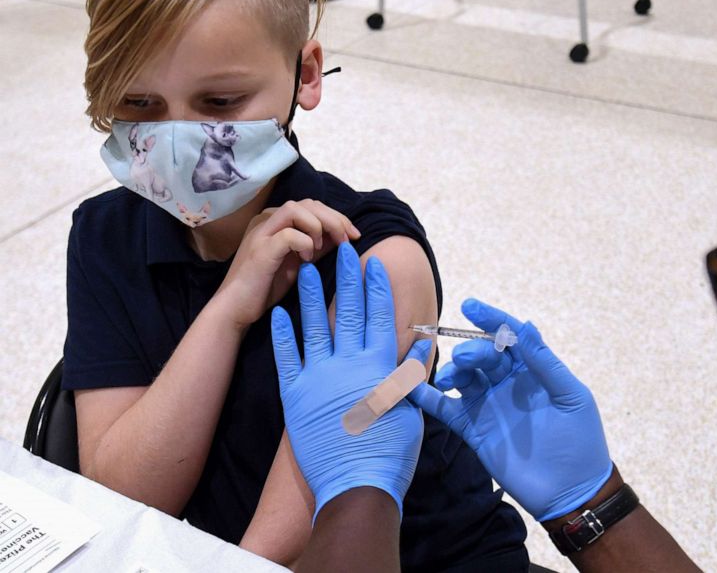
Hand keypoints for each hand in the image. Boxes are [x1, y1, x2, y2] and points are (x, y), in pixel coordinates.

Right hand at [218, 199, 359, 328]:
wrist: (236, 309)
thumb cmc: (267, 287)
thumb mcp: (299, 261)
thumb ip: (317, 245)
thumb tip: (343, 235)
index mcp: (275, 221)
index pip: (312, 206)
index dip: (337, 217)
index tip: (354, 235)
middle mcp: (266, 220)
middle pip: (308, 203)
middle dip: (334, 219)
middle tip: (348, 239)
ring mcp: (260, 233)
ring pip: (296, 209)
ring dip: (319, 226)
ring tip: (324, 247)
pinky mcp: (260, 249)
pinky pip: (289, 234)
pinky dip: (305, 244)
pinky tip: (307, 260)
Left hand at [271, 243, 424, 517]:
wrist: (357, 485)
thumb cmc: (390, 453)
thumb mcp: (410, 411)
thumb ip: (409, 375)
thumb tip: (416, 346)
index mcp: (379, 366)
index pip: (379, 316)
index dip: (377, 288)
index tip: (374, 263)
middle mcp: (350, 364)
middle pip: (349, 312)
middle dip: (347, 278)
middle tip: (343, 250)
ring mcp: (320, 378)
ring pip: (315, 327)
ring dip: (312, 296)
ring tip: (308, 270)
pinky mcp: (296, 396)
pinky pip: (287, 359)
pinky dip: (283, 335)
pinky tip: (280, 313)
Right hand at [406, 299, 611, 521]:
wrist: (572, 492)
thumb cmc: (581, 441)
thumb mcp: (570, 397)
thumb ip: (545, 363)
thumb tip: (526, 326)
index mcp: (533, 371)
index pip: (508, 337)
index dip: (491, 319)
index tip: (470, 306)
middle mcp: (507, 384)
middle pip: (483, 355)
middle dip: (472, 350)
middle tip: (466, 358)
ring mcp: (489, 406)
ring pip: (464, 377)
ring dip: (453, 370)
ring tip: (450, 377)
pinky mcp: (474, 430)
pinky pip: (447, 409)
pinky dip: (429, 398)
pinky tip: (413, 388)